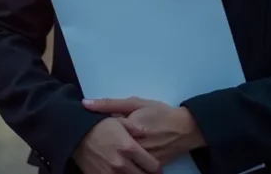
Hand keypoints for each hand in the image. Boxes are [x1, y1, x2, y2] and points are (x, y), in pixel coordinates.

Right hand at [72, 117, 161, 173]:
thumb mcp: (119, 120)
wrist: (74, 134)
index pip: (154, 166)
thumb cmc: (98, 125)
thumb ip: (136, 127)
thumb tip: (146, 132)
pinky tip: (120, 173)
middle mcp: (122, 164)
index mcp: (129, 148)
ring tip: (132, 171)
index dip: (156, 168)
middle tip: (145, 170)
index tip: (154, 167)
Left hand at [83, 97, 204, 165]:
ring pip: (123, 165)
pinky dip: (129, 166)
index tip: (97, 135)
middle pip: (112, 153)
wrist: (185, 127)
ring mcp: (146, 159)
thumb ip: (109, 104)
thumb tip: (85, 103)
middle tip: (106, 146)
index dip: (99, 135)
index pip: (104, 136)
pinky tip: (125, 161)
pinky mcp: (154, 167)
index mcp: (128, 131)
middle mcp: (137, 148)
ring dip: (116, 160)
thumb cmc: (159, 113)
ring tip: (113, 154)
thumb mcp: (135, 103)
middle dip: (107, 150)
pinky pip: (136, 170)